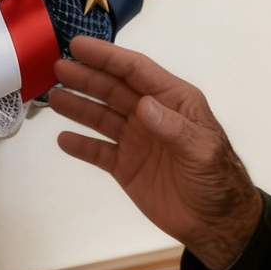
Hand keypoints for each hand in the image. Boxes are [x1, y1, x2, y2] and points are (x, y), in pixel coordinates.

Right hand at [50, 35, 262, 269]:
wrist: (216, 224)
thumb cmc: (217, 179)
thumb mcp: (202, 149)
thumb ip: (174, 128)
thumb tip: (143, 105)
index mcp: (172, 100)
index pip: (135, 70)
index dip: (107, 56)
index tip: (78, 45)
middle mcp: (150, 114)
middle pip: (112, 90)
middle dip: (86, 77)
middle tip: (57, 67)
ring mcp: (136, 140)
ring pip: (101, 117)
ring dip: (78, 106)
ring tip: (53, 97)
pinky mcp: (126, 167)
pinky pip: (99, 151)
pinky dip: (81, 145)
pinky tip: (63, 139)